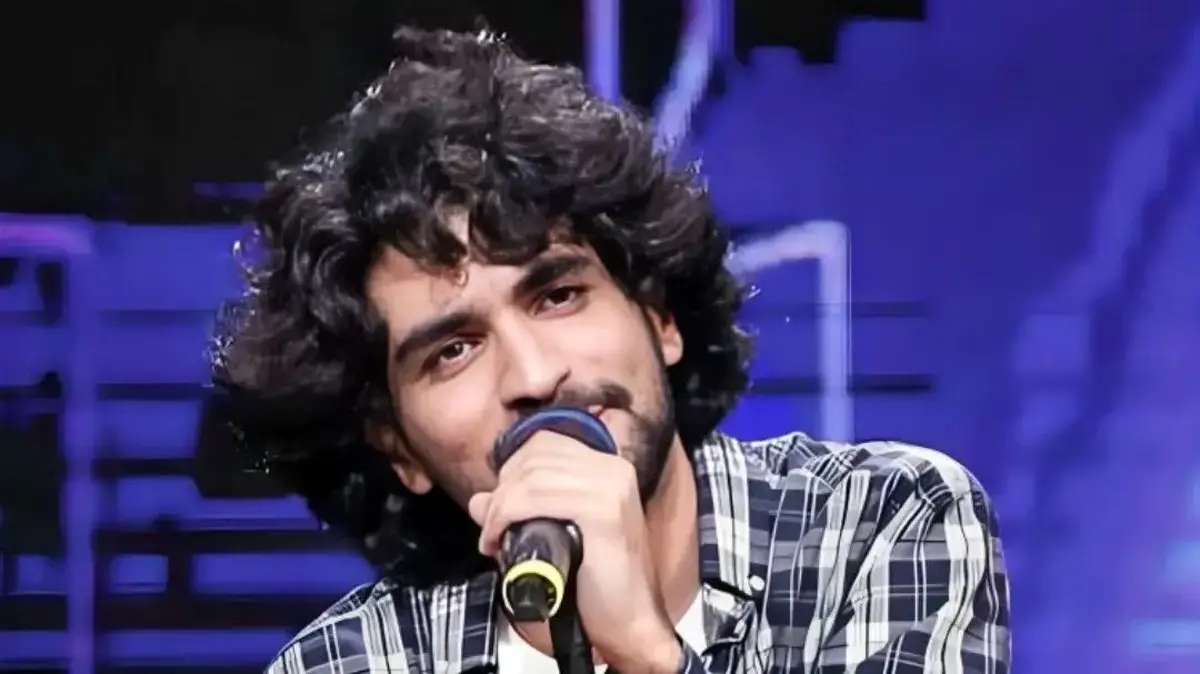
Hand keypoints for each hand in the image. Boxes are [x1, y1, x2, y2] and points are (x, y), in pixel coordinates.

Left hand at [468, 430, 682, 671]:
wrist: (631, 625)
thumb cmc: (599, 587)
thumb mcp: (556, 535)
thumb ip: (522, 511)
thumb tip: (479, 500)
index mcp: (608, 468)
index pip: (545, 443)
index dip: (512, 468)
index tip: (499, 505)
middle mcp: (613, 469)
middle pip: (535, 456)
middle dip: (502, 489)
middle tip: (491, 527)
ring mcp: (611, 487)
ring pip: (531, 477)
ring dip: (499, 508)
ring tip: (492, 538)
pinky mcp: (603, 511)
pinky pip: (535, 498)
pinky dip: (505, 517)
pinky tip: (497, 540)